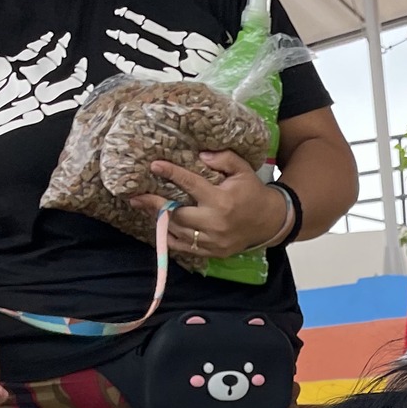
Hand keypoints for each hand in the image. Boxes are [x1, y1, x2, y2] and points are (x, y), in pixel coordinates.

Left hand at [130, 152, 290, 260]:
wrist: (270, 222)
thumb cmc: (253, 192)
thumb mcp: (243, 170)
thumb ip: (223, 159)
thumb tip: (200, 155)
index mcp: (221, 200)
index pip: (190, 185)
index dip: (171, 174)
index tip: (154, 166)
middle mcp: (215, 223)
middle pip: (177, 214)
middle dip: (155, 205)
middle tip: (136, 197)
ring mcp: (214, 241)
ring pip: (178, 232)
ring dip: (159, 221)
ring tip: (144, 209)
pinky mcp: (214, 252)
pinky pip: (186, 248)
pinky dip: (170, 238)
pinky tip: (160, 227)